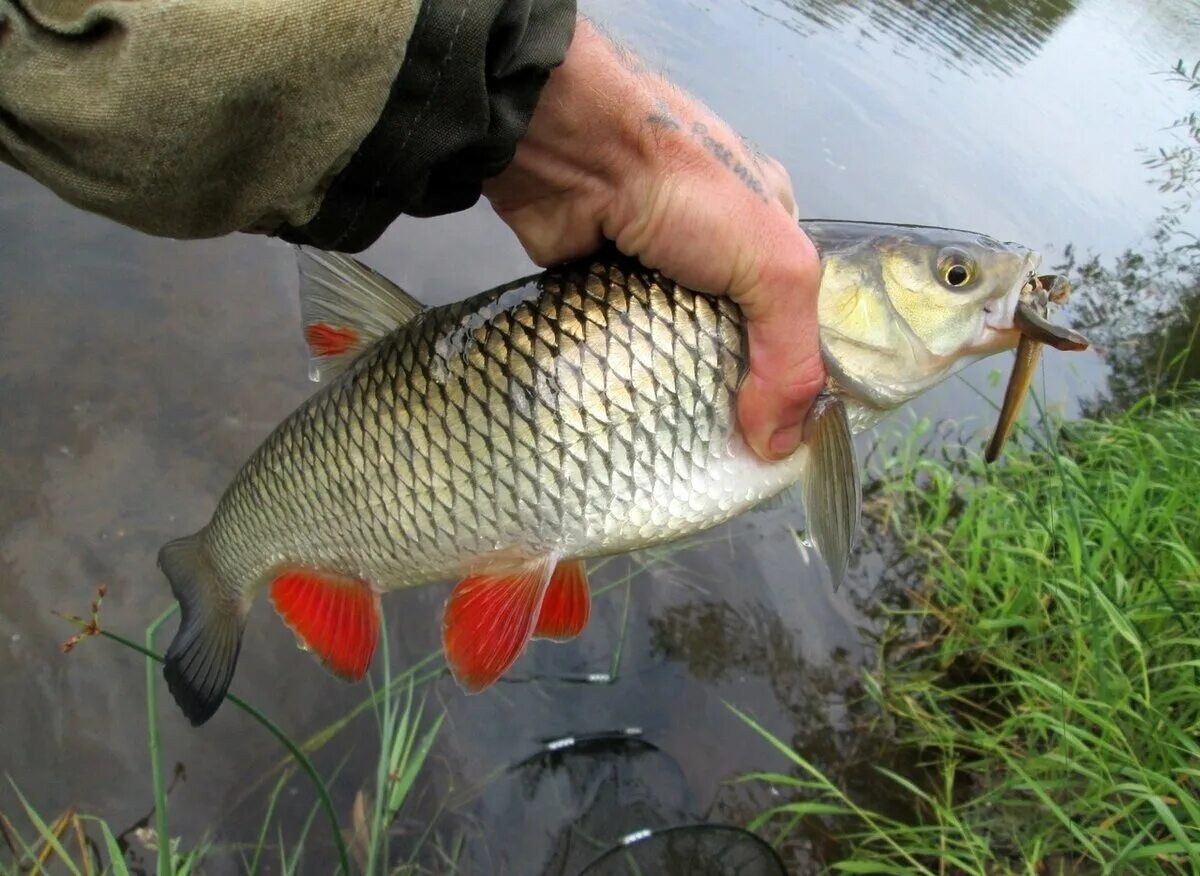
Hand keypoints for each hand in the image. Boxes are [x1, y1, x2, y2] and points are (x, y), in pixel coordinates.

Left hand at [484, 17, 824, 460]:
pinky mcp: (600, 289)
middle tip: (726, 456)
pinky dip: (626, 378)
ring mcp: (653, 272)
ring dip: (676, 392)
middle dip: (733, 395)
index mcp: (768, 230)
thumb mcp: (775, 265)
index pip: (794, 320)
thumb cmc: (687, 190)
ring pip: (675, 352)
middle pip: (734, 343)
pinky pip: (622, 349)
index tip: (783, 441)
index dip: (793, 379)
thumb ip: (790, 357)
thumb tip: (778, 446)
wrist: (573, 150)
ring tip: (676, 451)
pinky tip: (629, 418)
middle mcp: (713, 252)